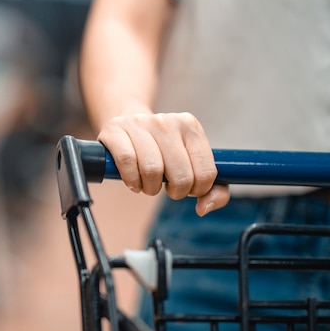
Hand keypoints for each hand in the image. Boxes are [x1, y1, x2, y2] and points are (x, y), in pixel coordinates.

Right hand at [97, 112, 229, 215]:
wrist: (126, 126)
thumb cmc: (162, 151)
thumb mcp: (191, 162)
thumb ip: (213, 189)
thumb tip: (203, 208)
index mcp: (191, 126)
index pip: (206, 172)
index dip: (198, 190)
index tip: (189, 189)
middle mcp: (167, 122)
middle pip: (181, 175)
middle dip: (176, 192)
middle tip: (166, 188)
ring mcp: (140, 123)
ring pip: (152, 170)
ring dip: (150, 189)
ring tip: (148, 184)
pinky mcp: (116, 130)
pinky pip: (128, 162)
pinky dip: (132, 181)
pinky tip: (133, 181)